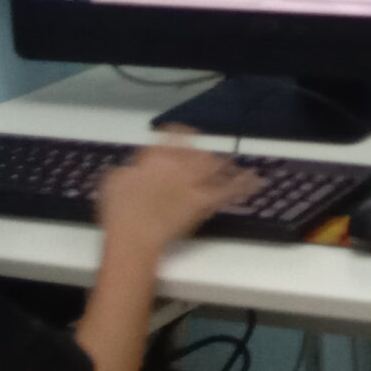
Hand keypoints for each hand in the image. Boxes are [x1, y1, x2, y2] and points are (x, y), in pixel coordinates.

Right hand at [96, 143, 261, 249]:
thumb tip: (133, 169)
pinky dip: (245, 185)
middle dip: (207, 156)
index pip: (174, 136)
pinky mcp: (205, 201)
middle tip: (211, 160)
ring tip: (238, 169)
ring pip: (218, 168)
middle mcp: (179, 165)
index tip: (187, 134)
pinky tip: (256, 183)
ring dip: (227, 167)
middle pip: (200, 153)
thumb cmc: (118, 213)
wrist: (134, 236)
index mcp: (156, 157)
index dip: (182, 133)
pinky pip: (230, 190)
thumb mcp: (114, 182)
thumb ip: (128, 171)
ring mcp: (194, 182)